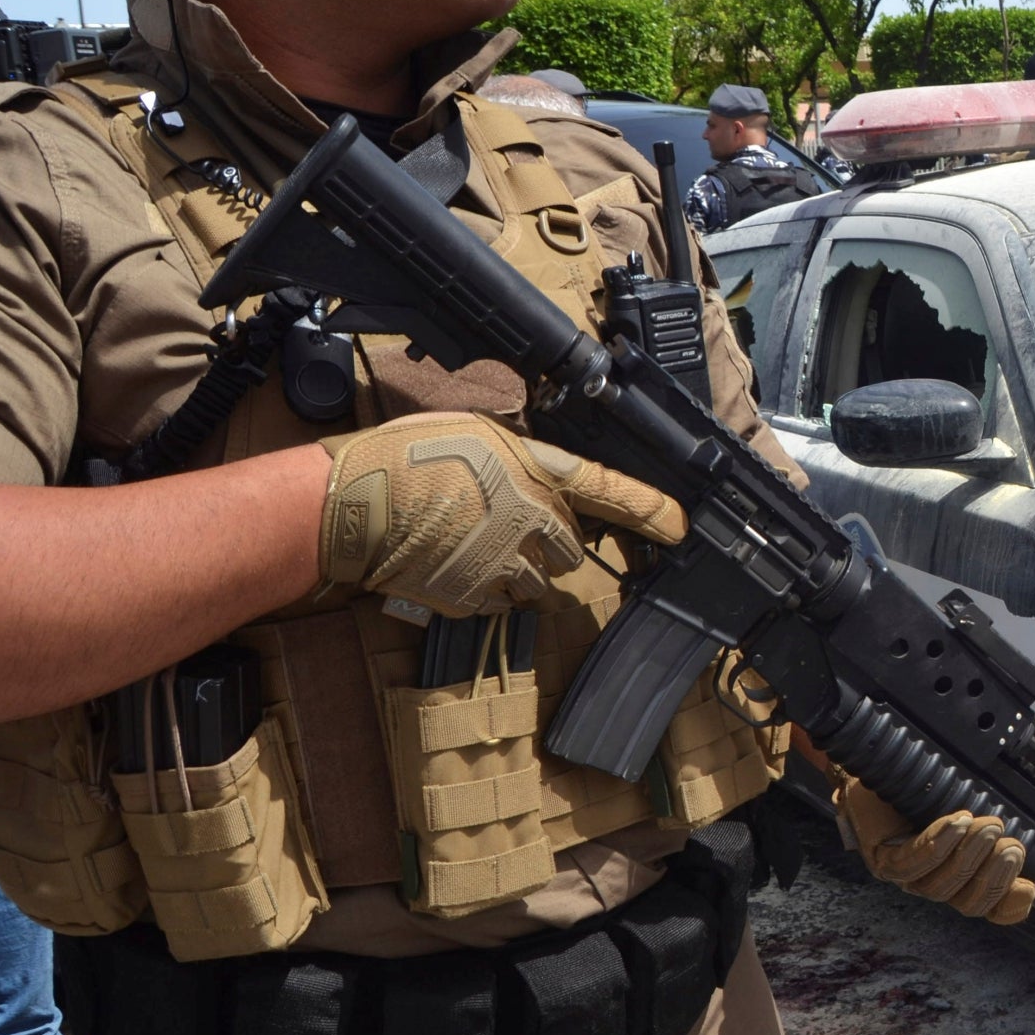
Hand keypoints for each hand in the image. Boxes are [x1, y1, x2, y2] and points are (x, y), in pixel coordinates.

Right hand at [318, 412, 685, 616]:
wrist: (353, 503)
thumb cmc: (404, 457)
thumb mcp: (474, 433)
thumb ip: (519, 456)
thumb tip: (539, 472)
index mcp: (534, 472)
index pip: (609, 491)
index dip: (650, 510)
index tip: (681, 525)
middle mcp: (532, 520)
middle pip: (569, 547)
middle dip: (544, 540)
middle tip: (497, 521)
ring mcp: (507, 563)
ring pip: (536, 580)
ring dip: (514, 567)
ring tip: (465, 540)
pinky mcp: (479, 598)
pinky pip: (499, 601)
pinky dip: (482, 589)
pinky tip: (449, 561)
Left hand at [832, 769, 1034, 924]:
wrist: (878, 773)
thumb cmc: (923, 795)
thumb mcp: (964, 816)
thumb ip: (990, 836)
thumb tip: (1020, 847)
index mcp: (958, 879)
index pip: (987, 907)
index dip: (1009, 907)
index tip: (1027, 886)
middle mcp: (933, 884)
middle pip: (969, 903)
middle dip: (995, 878)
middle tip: (1010, 846)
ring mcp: (906, 878)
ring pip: (942, 885)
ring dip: (969, 854)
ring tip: (985, 824)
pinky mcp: (883, 861)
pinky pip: (913, 863)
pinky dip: (939, 843)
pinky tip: (956, 822)